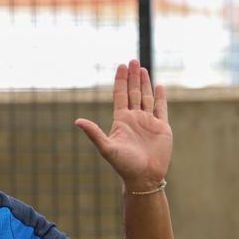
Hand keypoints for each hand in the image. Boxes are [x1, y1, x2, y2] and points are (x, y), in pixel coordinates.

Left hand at [75, 60, 171, 192]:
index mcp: (122, 120)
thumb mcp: (107, 149)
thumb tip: (77, 121)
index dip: (121, 80)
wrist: (144, 178)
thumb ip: (94, 134)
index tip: (121, 65)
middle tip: (132, 60)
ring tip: (143, 68)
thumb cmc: (124, 166)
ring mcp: (149, 122)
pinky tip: (159, 87)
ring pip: (146, 98)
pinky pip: (162, 109)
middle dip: (133, 77)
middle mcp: (135, 119)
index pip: (120, 95)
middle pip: (133, 92)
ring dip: (145, 83)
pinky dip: (160, 97)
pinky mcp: (162, 128)